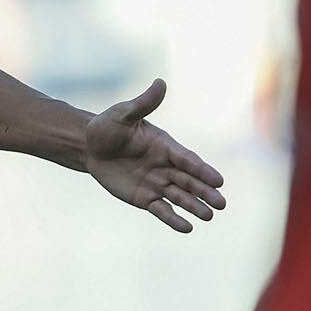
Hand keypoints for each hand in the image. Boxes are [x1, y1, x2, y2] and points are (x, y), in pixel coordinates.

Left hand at [84, 79, 225, 231]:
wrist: (89, 147)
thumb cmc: (107, 127)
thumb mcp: (123, 114)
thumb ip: (143, 103)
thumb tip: (160, 82)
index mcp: (165, 146)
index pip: (187, 159)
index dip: (202, 170)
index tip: (218, 180)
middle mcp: (165, 166)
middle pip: (189, 181)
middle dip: (205, 191)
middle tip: (221, 203)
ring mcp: (156, 183)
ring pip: (179, 197)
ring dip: (194, 206)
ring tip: (209, 216)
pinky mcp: (145, 198)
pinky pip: (161, 210)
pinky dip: (173, 219)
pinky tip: (187, 228)